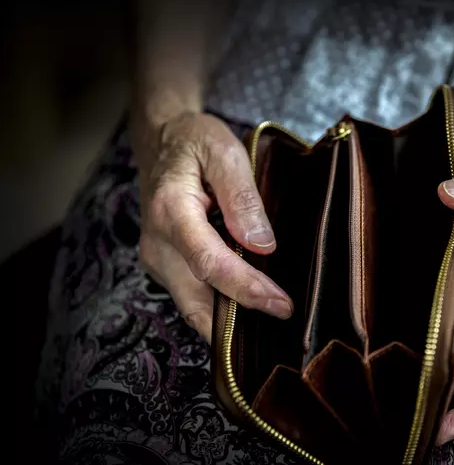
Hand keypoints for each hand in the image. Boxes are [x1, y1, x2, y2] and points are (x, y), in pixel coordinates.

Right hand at [136, 112, 292, 341]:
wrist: (164, 141)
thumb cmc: (196, 143)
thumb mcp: (225, 152)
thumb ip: (243, 197)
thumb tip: (263, 244)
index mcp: (171, 212)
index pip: (209, 262)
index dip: (246, 289)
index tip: (280, 303)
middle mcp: (158, 243)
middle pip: (197, 298)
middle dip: (240, 321)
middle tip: (284, 316)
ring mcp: (158, 259)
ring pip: (192, 307)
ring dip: (229, 323)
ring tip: (271, 321)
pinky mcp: (165, 267)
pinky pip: (192, 298)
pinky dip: (220, 311)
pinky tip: (250, 310)